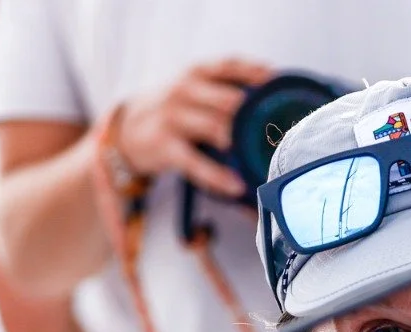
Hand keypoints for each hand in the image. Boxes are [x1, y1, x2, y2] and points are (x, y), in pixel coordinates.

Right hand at [116, 58, 273, 198]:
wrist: (129, 128)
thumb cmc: (177, 110)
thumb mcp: (195, 90)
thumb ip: (226, 90)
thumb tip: (273, 100)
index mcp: (197, 73)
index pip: (230, 66)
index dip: (257, 74)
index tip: (280, 85)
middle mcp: (185, 90)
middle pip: (228, 100)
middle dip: (256, 116)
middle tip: (281, 133)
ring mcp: (174, 117)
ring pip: (214, 128)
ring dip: (240, 143)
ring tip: (265, 160)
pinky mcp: (165, 146)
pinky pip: (196, 163)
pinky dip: (217, 176)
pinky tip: (236, 186)